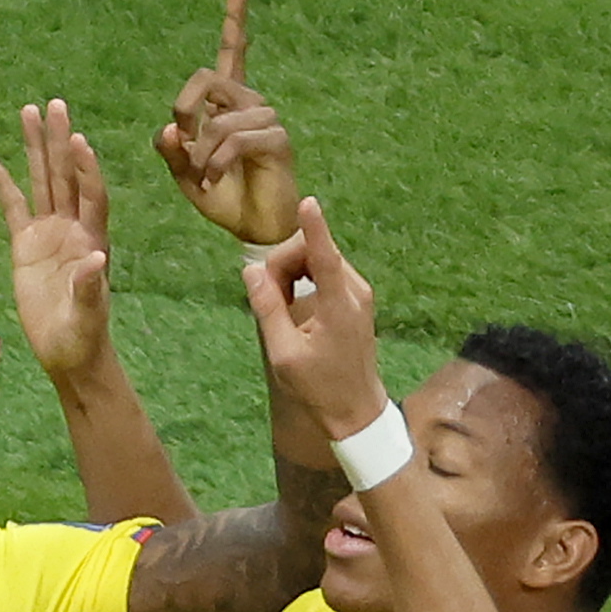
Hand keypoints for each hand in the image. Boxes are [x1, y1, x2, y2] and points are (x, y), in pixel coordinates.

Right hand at [0, 101, 111, 381]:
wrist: (67, 351)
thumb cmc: (83, 335)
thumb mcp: (88, 315)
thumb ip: (90, 287)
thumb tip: (96, 259)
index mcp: (93, 239)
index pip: (91, 195)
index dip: (85, 169)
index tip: (78, 141)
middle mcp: (73, 227)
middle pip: (66, 175)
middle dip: (60, 140)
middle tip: (55, 105)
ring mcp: (49, 232)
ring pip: (42, 181)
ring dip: (36, 147)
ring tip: (28, 111)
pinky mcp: (26, 244)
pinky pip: (12, 206)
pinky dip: (1, 182)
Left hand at [153, 0, 297, 244]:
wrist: (253, 228)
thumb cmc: (222, 198)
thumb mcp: (185, 175)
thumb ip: (171, 150)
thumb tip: (169, 127)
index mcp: (228, 103)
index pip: (233, 51)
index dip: (236, 19)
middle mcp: (250, 103)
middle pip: (207, 79)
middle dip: (184, 110)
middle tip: (182, 145)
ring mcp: (267, 119)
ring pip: (218, 121)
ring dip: (200, 154)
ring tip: (204, 178)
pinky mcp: (277, 141)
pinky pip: (235, 141)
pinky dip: (215, 164)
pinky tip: (214, 180)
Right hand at [239, 198, 384, 438]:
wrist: (355, 408)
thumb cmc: (318, 387)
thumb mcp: (283, 353)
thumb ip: (268, 309)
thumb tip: (251, 271)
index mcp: (339, 306)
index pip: (325, 257)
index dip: (314, 228)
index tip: (308, 202)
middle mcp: (355, 291)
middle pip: (312, 252)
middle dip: (283, 266)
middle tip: (268, 299)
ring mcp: (359, 292)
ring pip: (317, 259)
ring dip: (292, 273)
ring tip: (281, 308)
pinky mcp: (356, 296)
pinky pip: (324, 271)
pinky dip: (304, 279)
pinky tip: (295, 306)